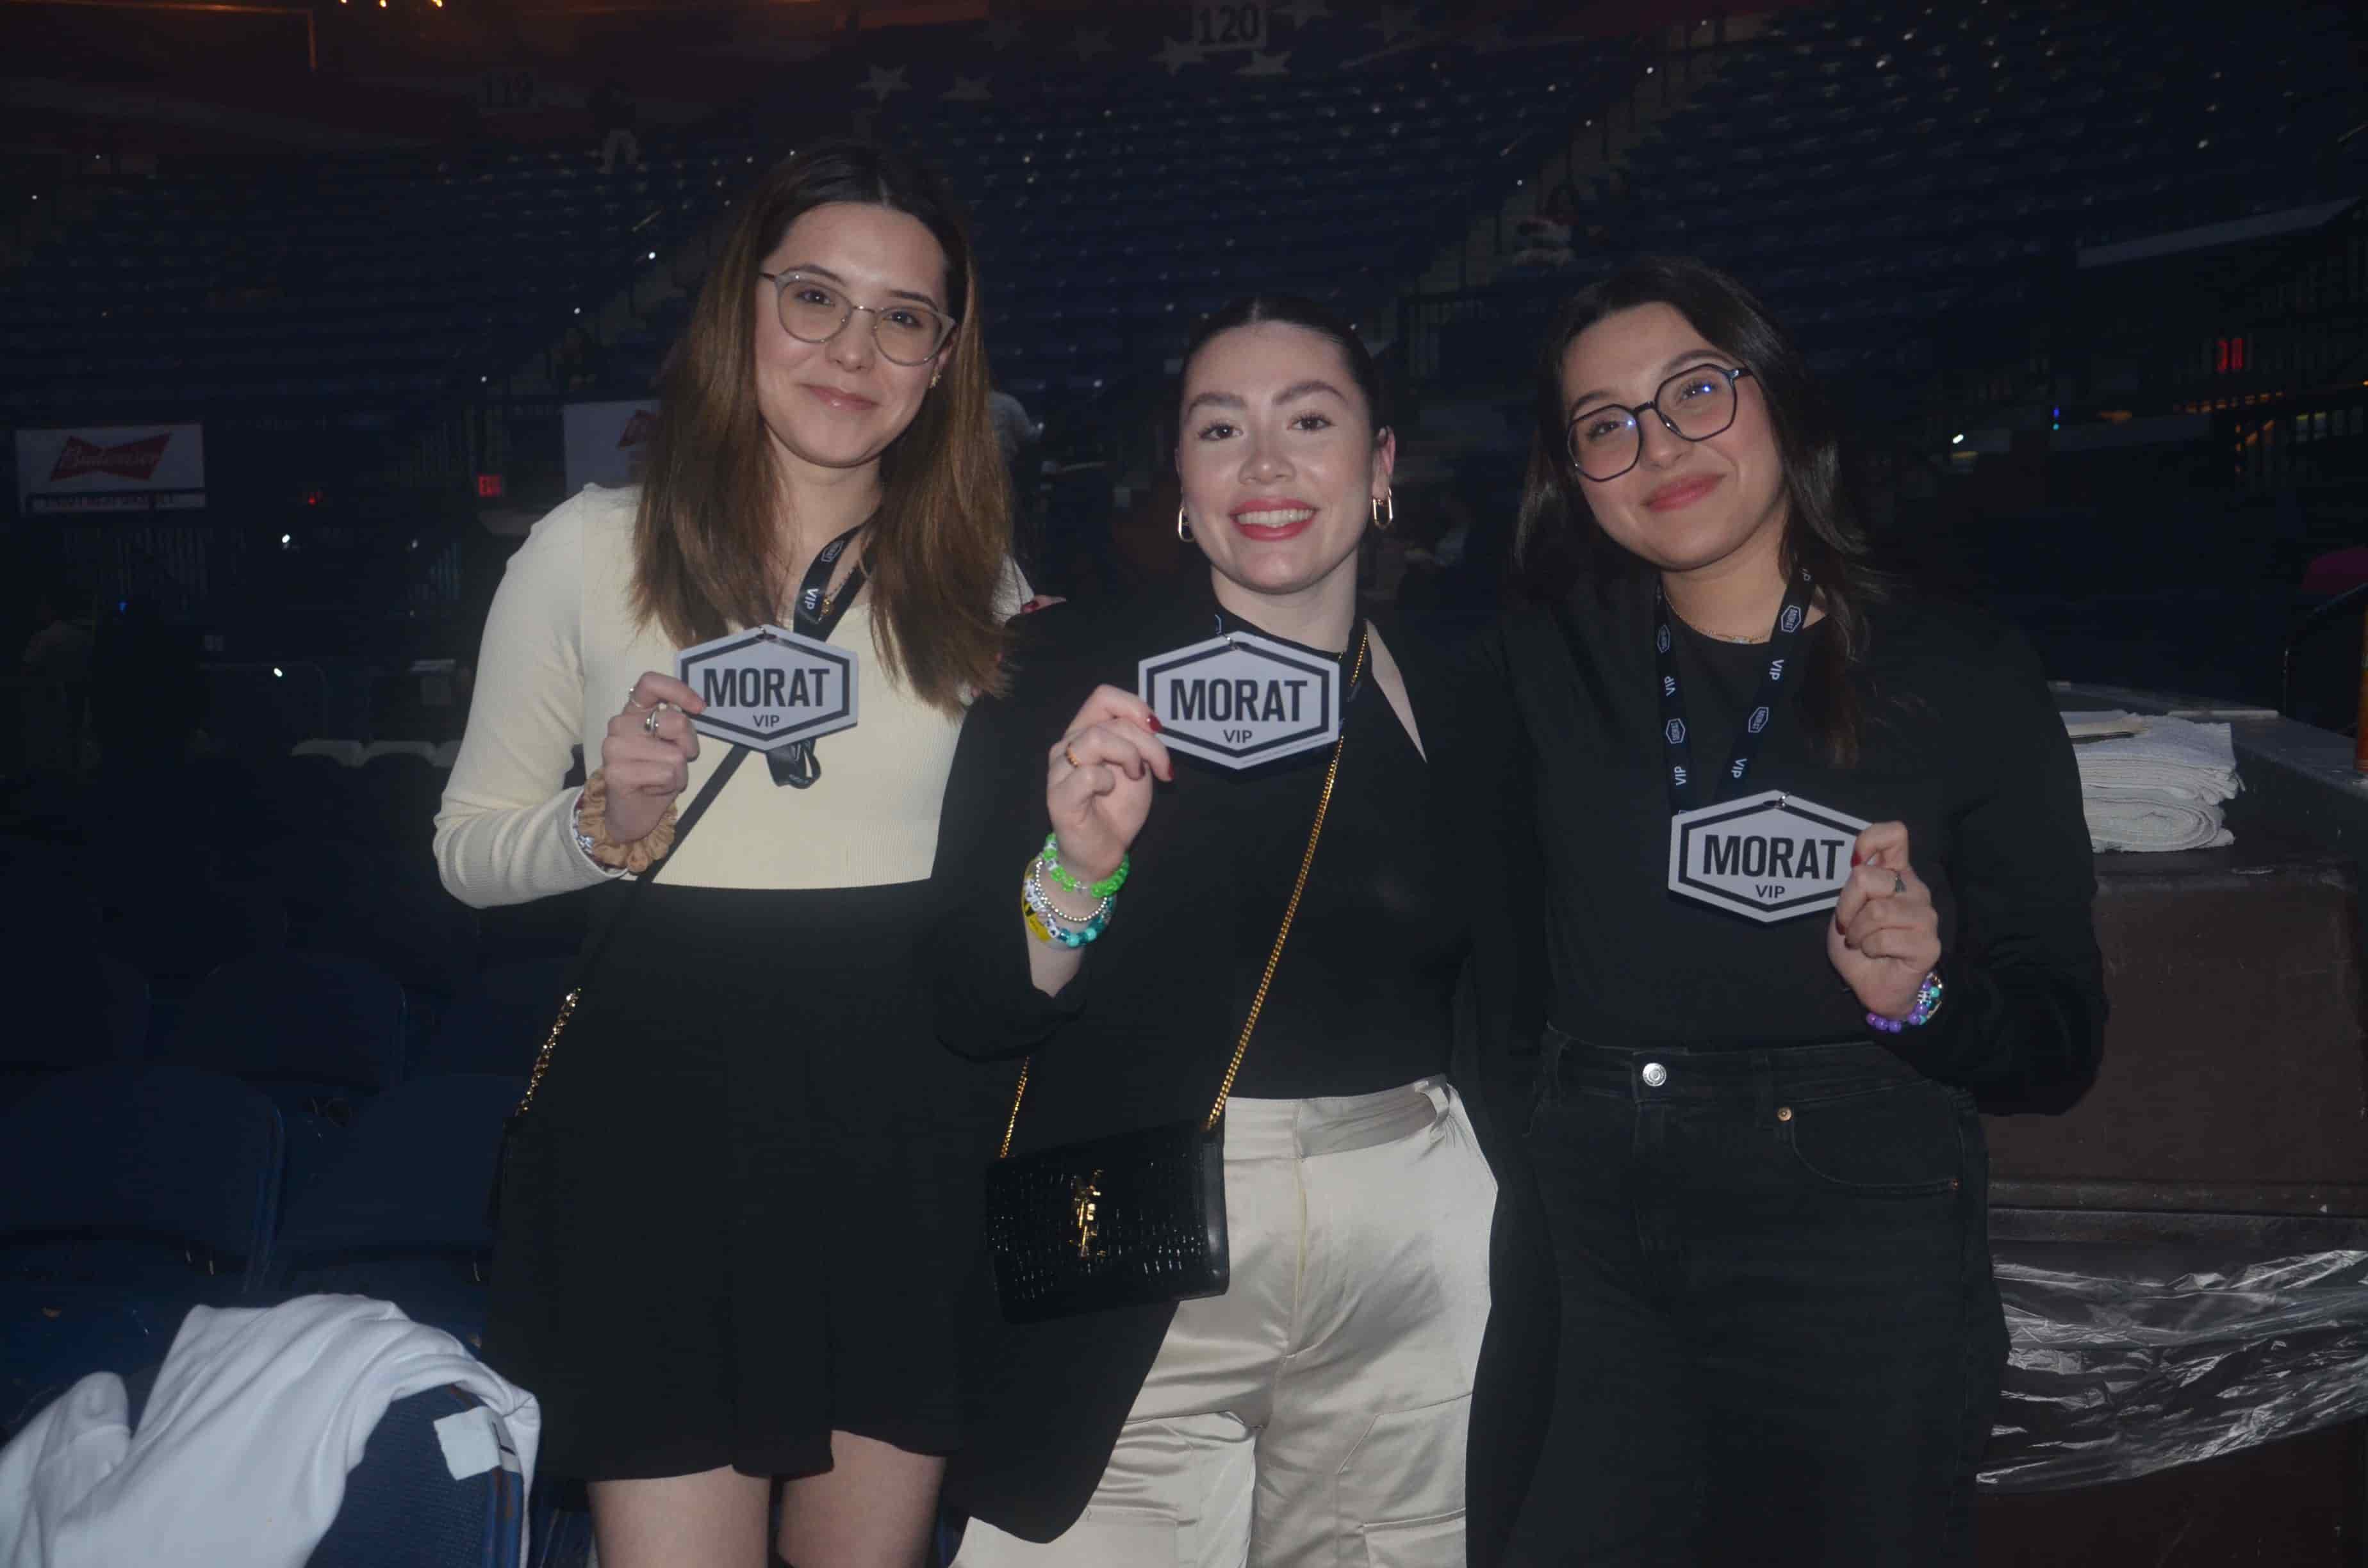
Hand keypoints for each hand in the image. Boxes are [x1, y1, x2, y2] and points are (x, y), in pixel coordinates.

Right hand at [600, 672, 704, 843]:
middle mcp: (619, 724)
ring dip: (678, 771)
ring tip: (659, 778)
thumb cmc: (655, 777)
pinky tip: (652, 789)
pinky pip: (667, 774)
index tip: (699, 708)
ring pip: (674, 754)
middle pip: (675, 722)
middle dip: (687, 746)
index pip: (651, 683)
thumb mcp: (671, 745)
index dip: (678, 690)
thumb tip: (696, 707)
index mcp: (633, 712)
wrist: (629, 815)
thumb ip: (676, 724)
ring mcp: (614, 748)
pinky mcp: (616, 772)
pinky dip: (670, 785)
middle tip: (672, 763)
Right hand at [1047, 684, 1169, 884]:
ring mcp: (1059, 770)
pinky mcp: (1059, 796)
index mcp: (1085, 733)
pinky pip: (1088, 774)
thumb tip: (1152, 723)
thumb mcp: (1138, 768)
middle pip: (1111, 721)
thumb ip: (1140, 743)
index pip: (1104, 697)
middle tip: (1161, 769)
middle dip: (1147, 743)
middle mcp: (1067, 745)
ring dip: (1129, 757)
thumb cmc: (1117, 809)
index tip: (1156, 729)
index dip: (1134, 706)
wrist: (1103, 853)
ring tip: (1135, 777)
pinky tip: (1109, 792)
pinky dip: (1108, 781)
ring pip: (1096, 739)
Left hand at [1828, 821, 1941, 1020]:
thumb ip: (1855, 884)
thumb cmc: (1859, 944)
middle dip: (1846, 905)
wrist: (1872, 985)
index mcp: (1896, 874)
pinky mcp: (1929, 944)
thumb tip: (1859, 861)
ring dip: (1858, 932)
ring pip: (1876, 911)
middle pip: (1868, 876)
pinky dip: (1869, 949)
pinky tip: (1876, 954)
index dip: (1870, 840)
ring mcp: (1926, 917)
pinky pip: (1885, 939)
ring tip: (1862, 942)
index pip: (1894, 835)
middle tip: (1849, 926)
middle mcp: (1914, 890)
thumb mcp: (1846, 909)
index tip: (1855, 861)